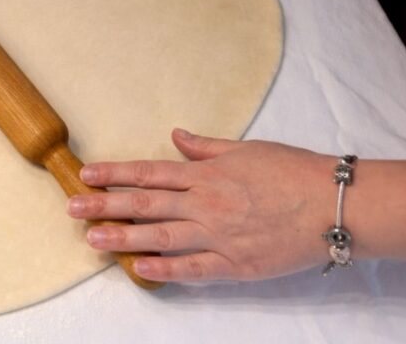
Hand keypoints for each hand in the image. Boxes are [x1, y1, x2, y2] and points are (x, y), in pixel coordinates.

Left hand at [67, 129, 336, 282]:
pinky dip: (165, 269)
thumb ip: (205, 147)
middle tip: (72, 208)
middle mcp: (204, 203)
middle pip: (145, 203)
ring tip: (93, 239)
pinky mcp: (234, 264)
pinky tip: (139, 269)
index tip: (86, 174)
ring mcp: (217, 236)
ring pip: (161, 236)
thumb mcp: (246, 149)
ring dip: (124, 238)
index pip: (149, 171)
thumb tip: (176, 135)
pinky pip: (193, 268)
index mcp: (205, 174)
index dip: (114, 173)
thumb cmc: (292, 172)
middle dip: (105, 205)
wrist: (333, 205)